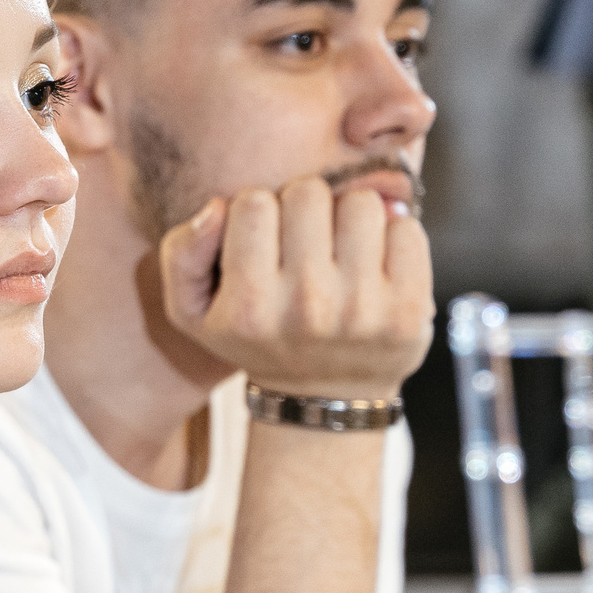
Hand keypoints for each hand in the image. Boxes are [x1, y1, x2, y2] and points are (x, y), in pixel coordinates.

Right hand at [158, 176, 433, 402]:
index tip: (265, 240)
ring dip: (351, 217)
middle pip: (309, 193)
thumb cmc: (257, 339)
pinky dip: (394, 236)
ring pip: (363, 203)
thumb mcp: (193, 312)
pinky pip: (408, 229)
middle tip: (307, 242)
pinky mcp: (410, 311)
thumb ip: (181, 253)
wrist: (323, 398)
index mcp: (249, 306)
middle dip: (306, 207)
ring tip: (341, 250)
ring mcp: (364, 310)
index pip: (252, 202)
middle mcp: (307, 308)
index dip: (259, 211)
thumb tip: (217, 207)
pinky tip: (376, 264)